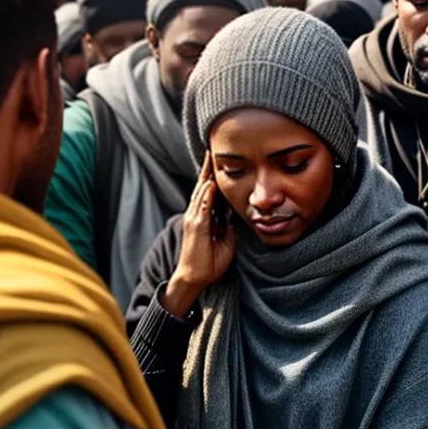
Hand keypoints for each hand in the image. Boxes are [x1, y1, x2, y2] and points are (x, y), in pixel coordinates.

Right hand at [164, 151, 235, 317]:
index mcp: (204, 217)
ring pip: (200, 193)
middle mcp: (196, 215)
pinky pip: (201, 208)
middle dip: (207, 170)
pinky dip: (206, 196)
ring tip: (210, 159)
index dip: (214, 178)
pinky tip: (210, 184)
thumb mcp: (225, 242)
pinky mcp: (195, 227)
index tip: (219, 162)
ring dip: (206, 176)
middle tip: (212, 151)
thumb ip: (227, 228)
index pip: (209, 193)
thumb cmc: (209, 262)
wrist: (195, 277)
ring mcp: (194, 220)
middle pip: (203, 187)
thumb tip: (233, 220)